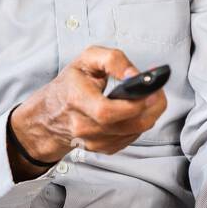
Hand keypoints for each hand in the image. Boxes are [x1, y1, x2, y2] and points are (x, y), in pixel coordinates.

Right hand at [10, 46, 167, 165]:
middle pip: (128, 125)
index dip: (133, 104)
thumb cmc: (70, 84)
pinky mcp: (102, 148)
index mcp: (77, 100)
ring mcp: (92, 141)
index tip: (150, 91)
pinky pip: (131, 138)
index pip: (107, 112)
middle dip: (151, 108)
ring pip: (133, 132)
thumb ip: (113, 60)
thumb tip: (135, 74)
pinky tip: (134, 112)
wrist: (49, 115)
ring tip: (148, 98)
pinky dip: (138, 124)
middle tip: (157, 92)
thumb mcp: (87, 59)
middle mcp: (83, 126)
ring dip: (148, 115)